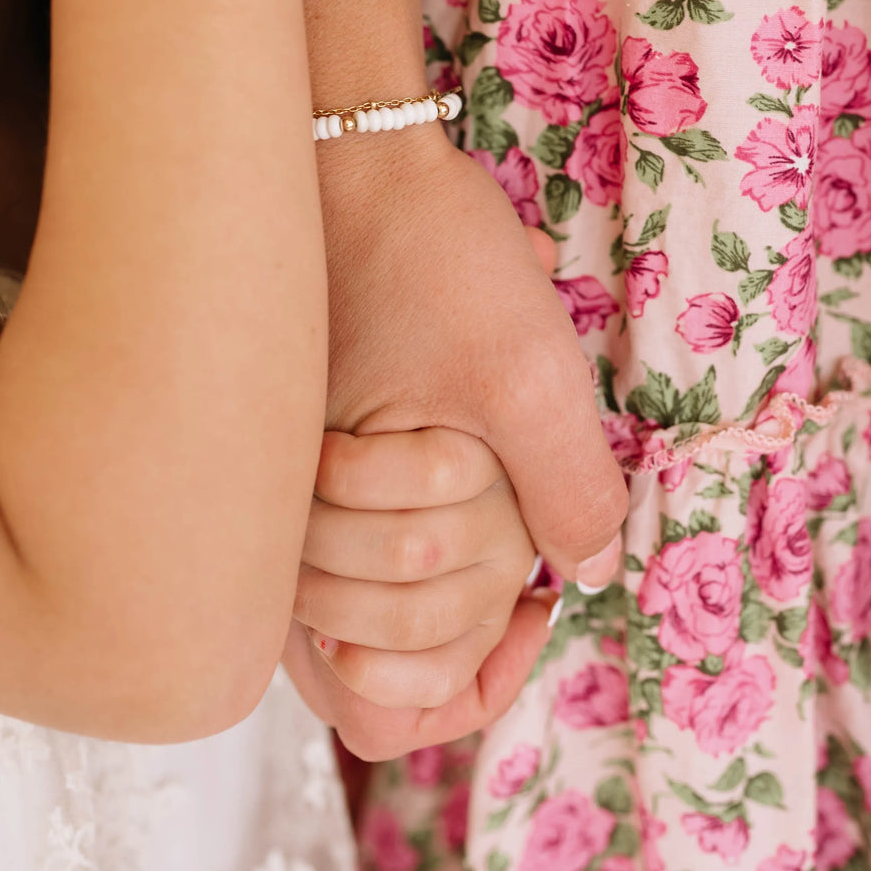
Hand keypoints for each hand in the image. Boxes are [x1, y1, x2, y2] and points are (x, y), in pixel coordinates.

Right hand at [283, 141, 627, 758]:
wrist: (359, 159)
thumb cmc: (428, 259)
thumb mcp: (526, 373)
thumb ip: (569, 493)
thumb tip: (588, 576)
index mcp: (312, 537)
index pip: (384, 711)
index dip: (474, 686)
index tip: (534, 604)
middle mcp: (282, 540)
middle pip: (401, 659)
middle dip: (477, 592)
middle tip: (512, 495)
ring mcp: (290, 507)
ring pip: (390, 612)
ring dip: (463, 559)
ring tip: (495, 466)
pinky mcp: (305, 466)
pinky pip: (375, 554)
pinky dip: (444, 530)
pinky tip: (485, 465)